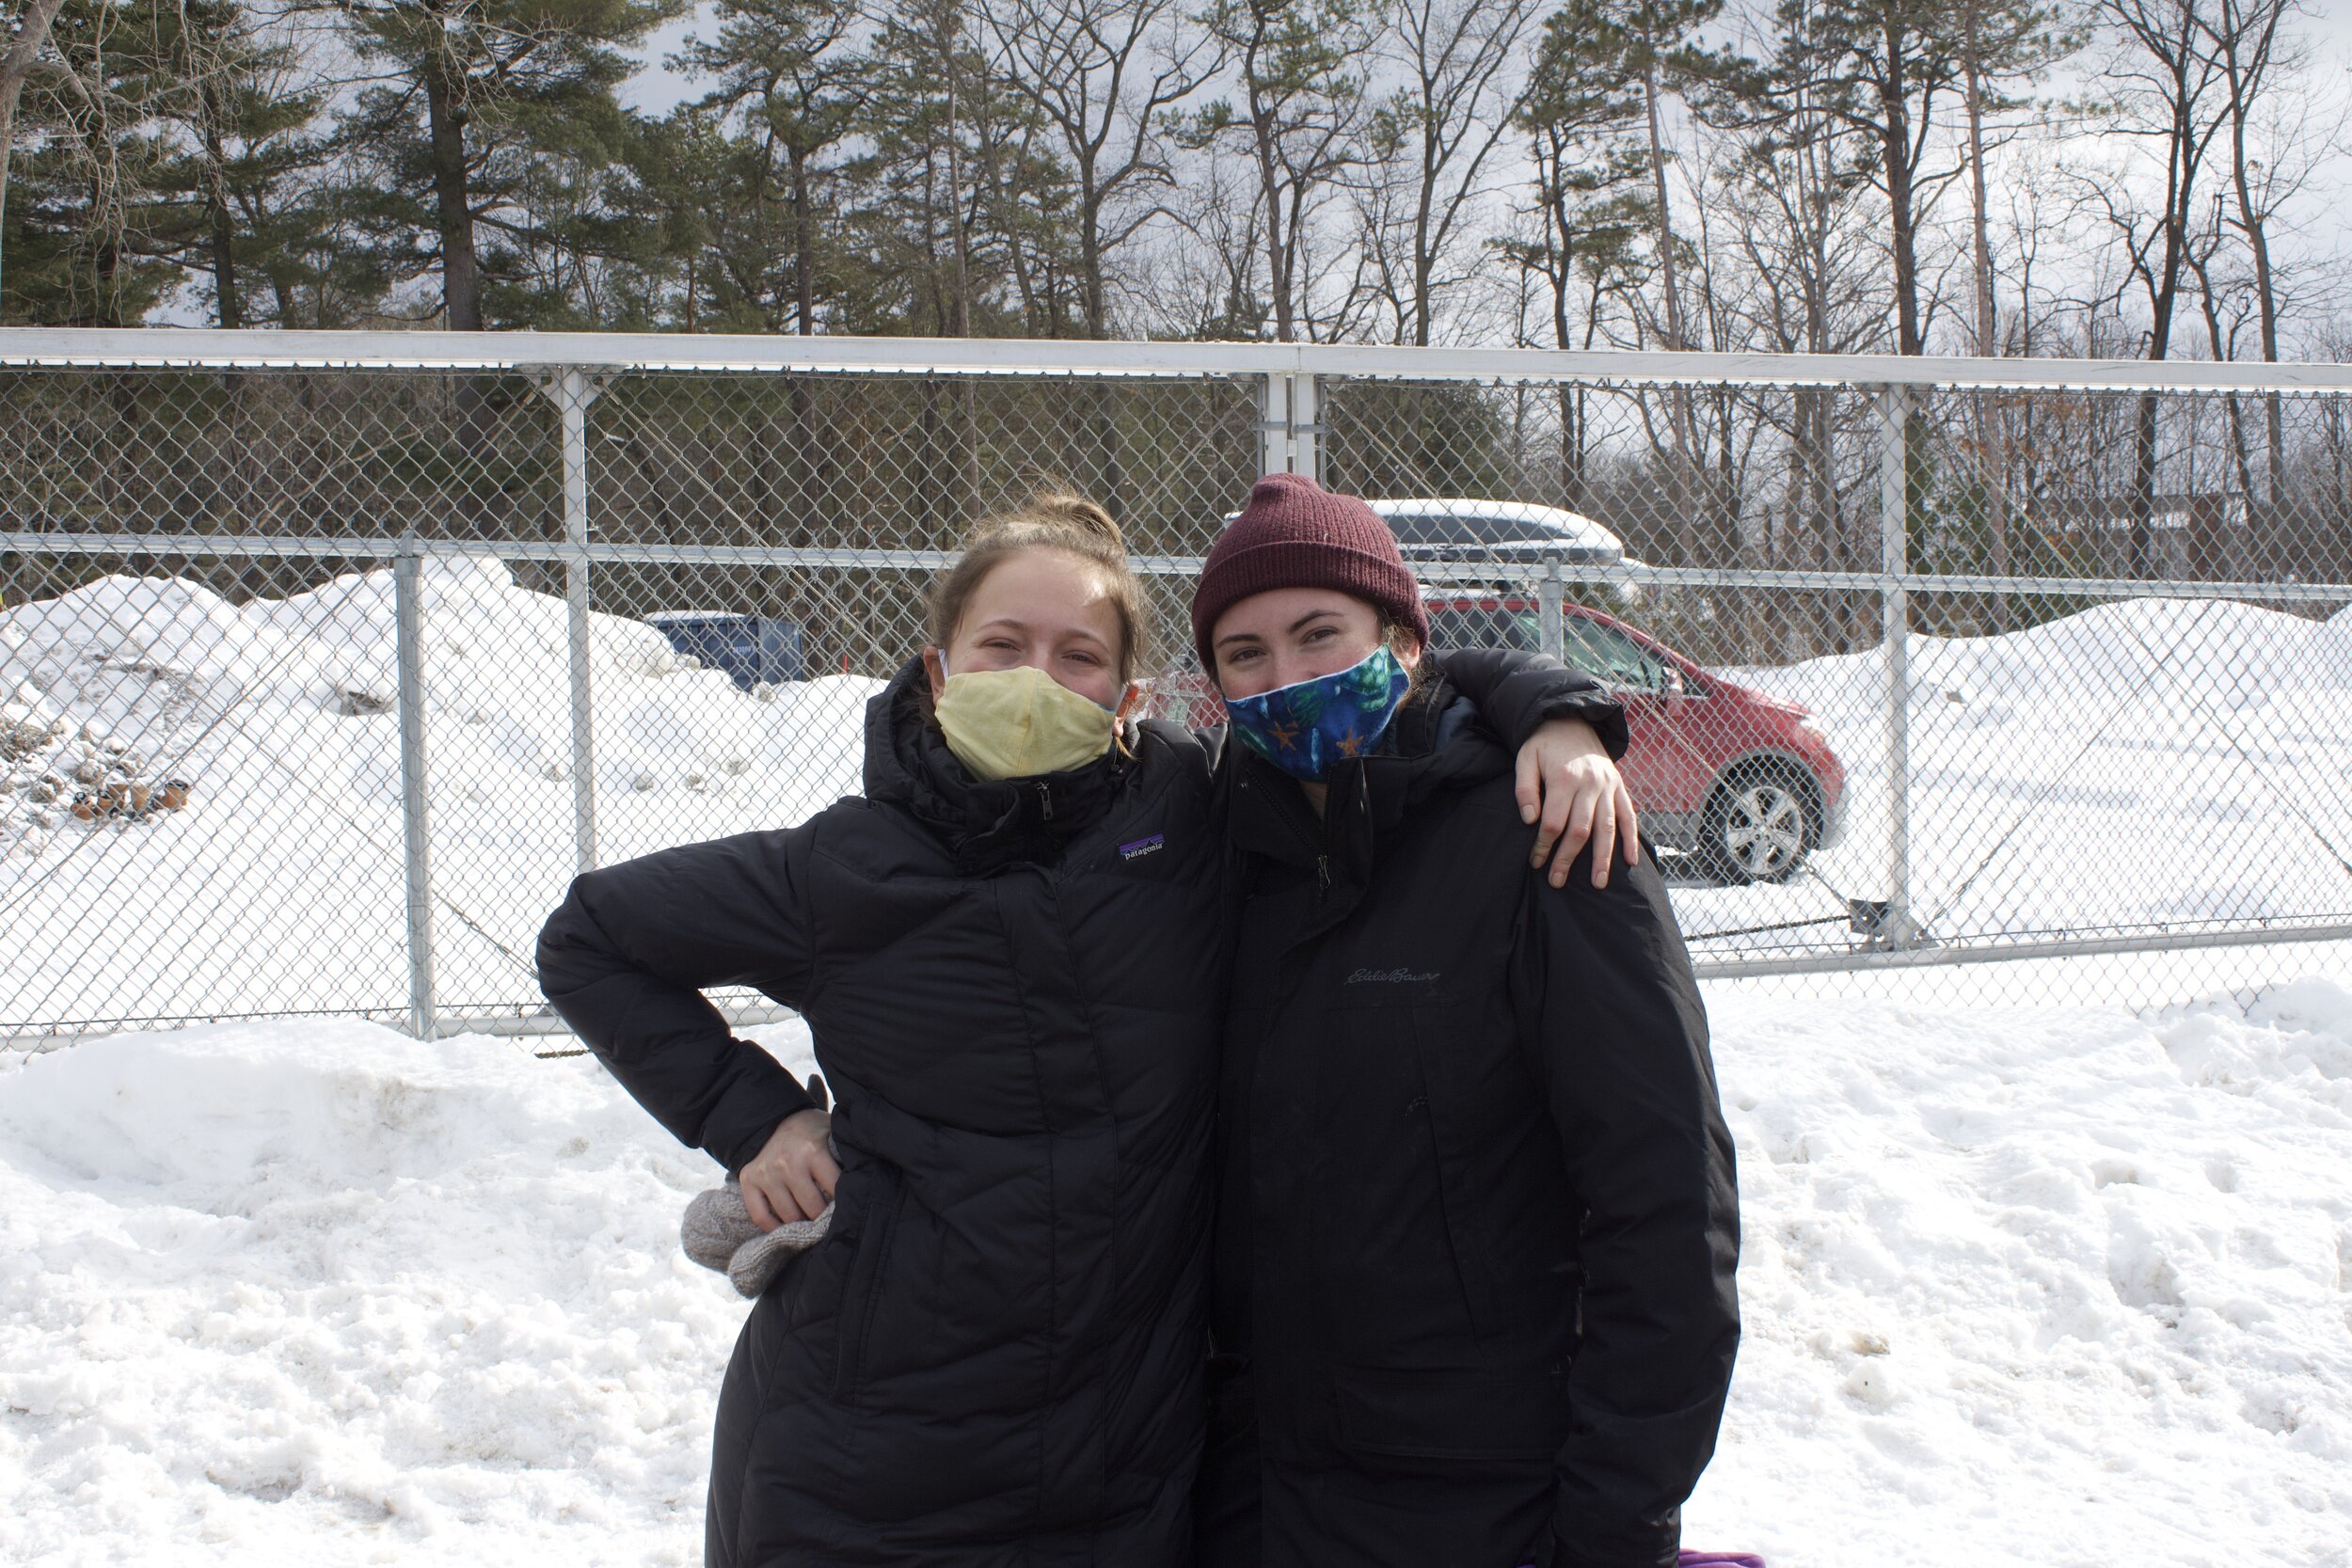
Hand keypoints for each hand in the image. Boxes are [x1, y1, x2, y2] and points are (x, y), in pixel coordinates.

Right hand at [739, 1107, 838, 1230]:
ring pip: (788, 1216)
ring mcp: (766, 1172)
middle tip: (830, 1220)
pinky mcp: (749, 1179)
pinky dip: (773, 1228)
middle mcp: (787, 1163)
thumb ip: (846, 1153)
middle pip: (811, 1208)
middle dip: (823, 1217)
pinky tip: (787, 1228)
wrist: (773, 1119)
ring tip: (812, 1223)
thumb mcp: (832, 1132)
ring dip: (802, 1224)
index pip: (834, 1189)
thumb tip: (865, 1180)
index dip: (844, 1201)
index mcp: (812, 1150)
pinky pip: (760, 1215)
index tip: (849, 1207)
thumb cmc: (810, 1131)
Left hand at [1514, 717, 1639, 888]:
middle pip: (1581, 829)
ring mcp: (1608, 786)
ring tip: (1598, 884)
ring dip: (1603, 858)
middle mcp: (1590, 784)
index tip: (1535, 862)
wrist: (1573, 720)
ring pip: (1608, 827)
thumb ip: (1524, 789)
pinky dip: (1631, 839)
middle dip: (1568, 859)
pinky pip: (1629, 815)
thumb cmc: (1544, 745)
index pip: (1554, 822)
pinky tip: (1630, 861)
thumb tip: (1530, 820)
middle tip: (1558, 882)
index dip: (1544, 845)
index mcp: (1564, 778)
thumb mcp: (1525, 759)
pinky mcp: (1620, 787)